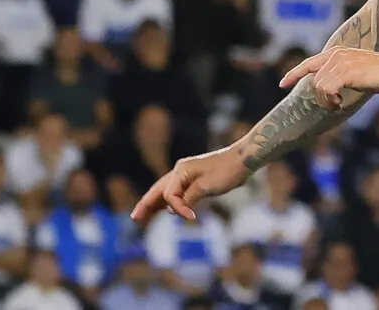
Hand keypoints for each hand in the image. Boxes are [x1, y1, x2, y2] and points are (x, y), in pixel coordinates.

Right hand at [131, 146, 250, 222]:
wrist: (243, 160)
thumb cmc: (227, 171)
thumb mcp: (207, 186)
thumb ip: (188, 198)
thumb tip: (173, 209)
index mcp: (181, 170)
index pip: (169, 194)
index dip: (177, 208)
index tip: (192, 218)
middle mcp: (180, 171)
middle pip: (158, 190)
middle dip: (146, 204)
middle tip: (134, 217)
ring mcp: (187, 174)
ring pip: (166, 191)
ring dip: (155, 204)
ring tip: (143, 215)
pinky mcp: (195, 180)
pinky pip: (177, 192)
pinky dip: (170, 202)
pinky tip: (164, 210)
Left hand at [279, 46, 378, 108]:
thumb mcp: (357, 70)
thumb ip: (341, 74)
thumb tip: (330, 88)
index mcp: (337, 53)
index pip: (309, 63)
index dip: (294, 74)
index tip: (283, 84)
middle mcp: (336, 55)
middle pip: (314, 82)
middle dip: (320, 98)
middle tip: (335, 105)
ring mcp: (340, 62)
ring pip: (319, 87)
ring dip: (327, 101)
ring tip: (339, 103)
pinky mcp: (346, 72)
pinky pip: (327, 89)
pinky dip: (330, 100)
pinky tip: (340, 103)